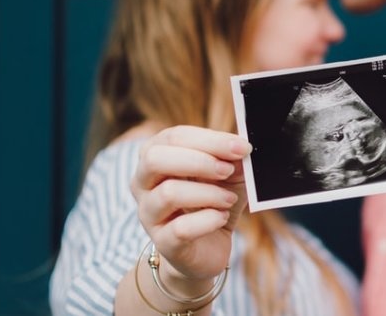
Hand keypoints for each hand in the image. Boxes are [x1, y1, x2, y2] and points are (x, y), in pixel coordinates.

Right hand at [131, 125, 251, 281]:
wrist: (207, 249)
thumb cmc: (213, 202)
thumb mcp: (228, 176)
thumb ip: (233, 159)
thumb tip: (242, 147)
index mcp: (155, 156)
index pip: (173, 137)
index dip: (209, 140)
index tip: (241, 147)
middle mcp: (142, 183)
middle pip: (155, 159)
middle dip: (199, 161)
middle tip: (228, 170)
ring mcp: (148, 214)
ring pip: (168, 193)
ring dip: (208, 193)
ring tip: (229, 199)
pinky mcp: (163, 242)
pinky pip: (181, 228)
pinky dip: (208, 220)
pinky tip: (222, 218)